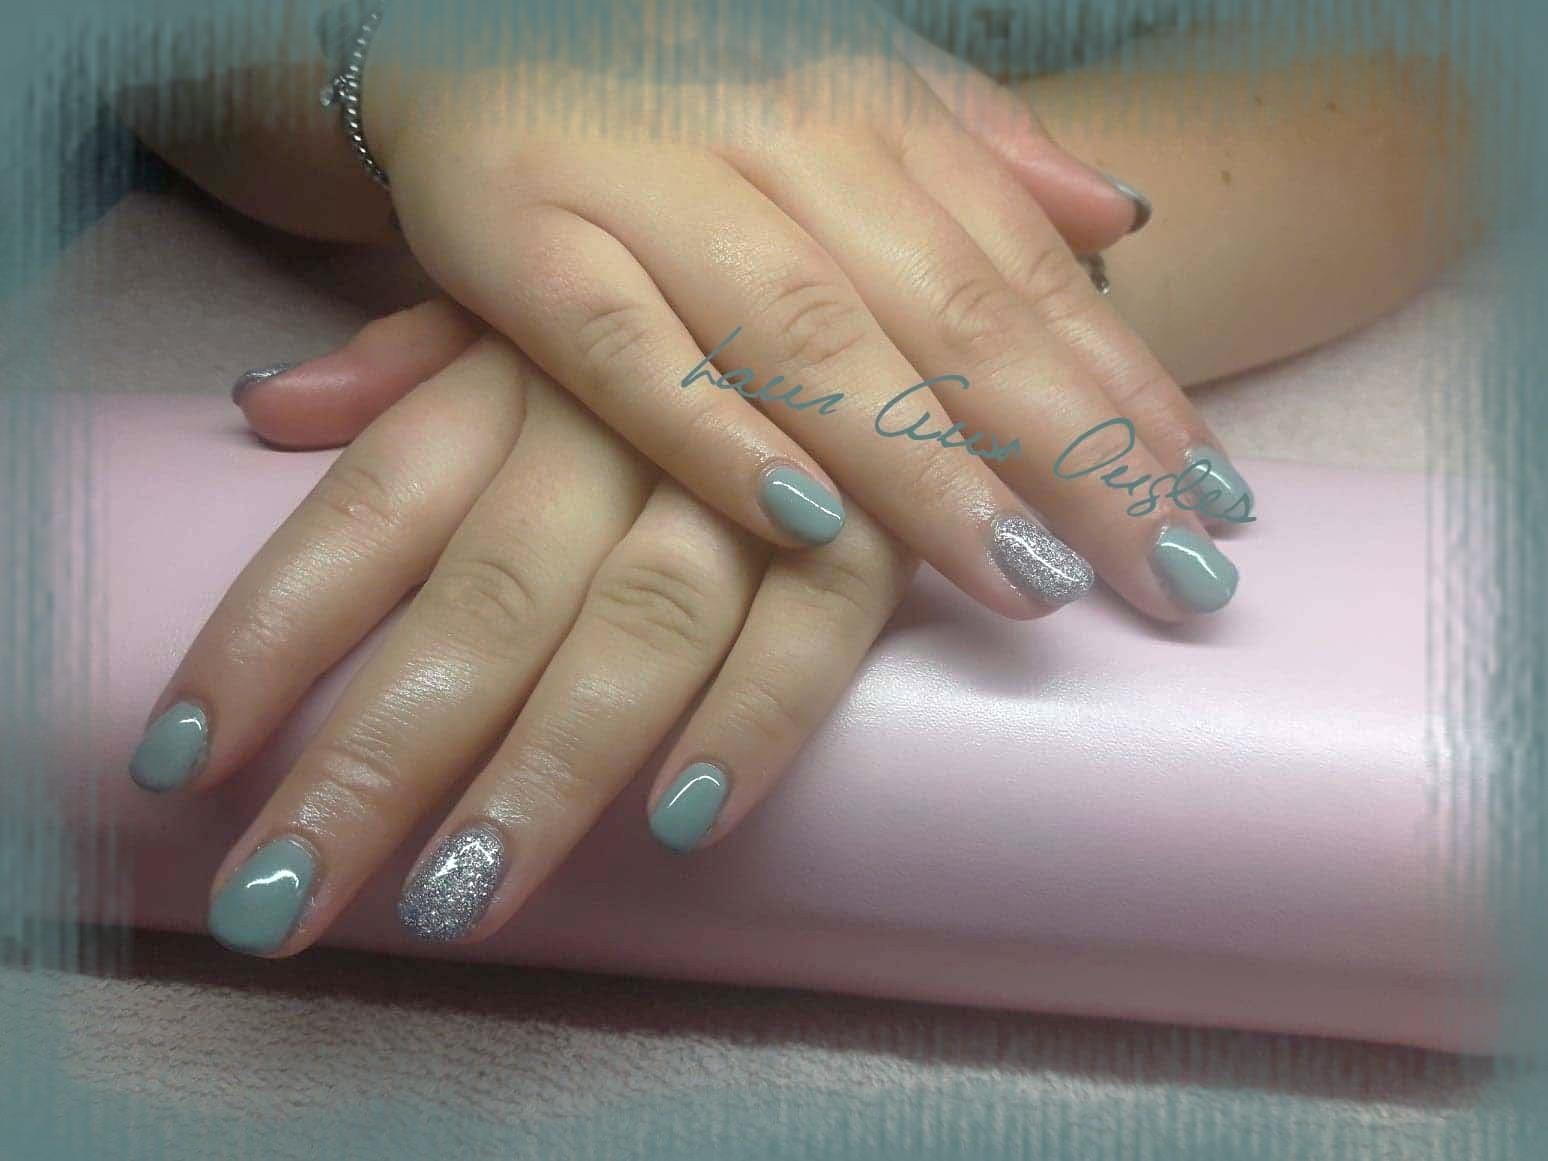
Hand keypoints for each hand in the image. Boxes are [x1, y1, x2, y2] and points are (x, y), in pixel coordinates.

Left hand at [134, 302, 916, 955]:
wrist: (875, 206)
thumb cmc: (680, 263)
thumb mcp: (540, 277)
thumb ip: (406, 352)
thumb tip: (262, 400)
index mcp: (518, 367)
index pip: (367, 512)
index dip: (268, 638)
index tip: (181, 763)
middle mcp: (615, 420)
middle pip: (481, 601)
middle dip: (378, 758)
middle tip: (281, 903)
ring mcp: (747, 466)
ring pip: (638, 624)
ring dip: (549, 767)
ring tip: (457, 900)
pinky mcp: (874, 504)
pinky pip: (817, 618)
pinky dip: (757, 713)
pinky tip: (683, 818)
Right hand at [356, 0, 1247, 622]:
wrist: (465, 1)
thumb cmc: (675, 70)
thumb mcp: (844, 79)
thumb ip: (977, 152)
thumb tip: (1124, 219)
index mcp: (870, 107)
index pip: (1028, 267)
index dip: (1128, 387)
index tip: (1215, 501)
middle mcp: (780, 136)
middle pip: (951, 310)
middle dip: (1072, 452)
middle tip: (1170, 574)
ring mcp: (649, 182)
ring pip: (811, 333)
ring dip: (925, 464)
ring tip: (1029, 579)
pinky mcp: (522, 236)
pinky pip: (626, 348)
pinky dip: (713, 433)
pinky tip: (807, 526)